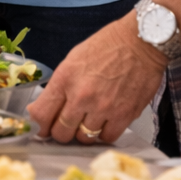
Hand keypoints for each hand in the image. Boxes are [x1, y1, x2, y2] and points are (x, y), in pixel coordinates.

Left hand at [28, 11, 165, 144]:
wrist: (141, 41)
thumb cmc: (108, 45)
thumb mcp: (74, 59)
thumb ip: (61, 85)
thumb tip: (50, 107)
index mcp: (65, 79)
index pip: (41, 115)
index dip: (40, 126)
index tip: (43, 128)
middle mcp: (81, 96)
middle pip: (61, 133)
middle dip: (61, 131)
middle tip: (68, 125)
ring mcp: (103, 108)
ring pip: (84, 138)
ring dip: (84, 132)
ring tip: (89, 120)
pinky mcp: (124, 115)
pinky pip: (107, 137)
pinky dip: (104, 133)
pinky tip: (106, 121)